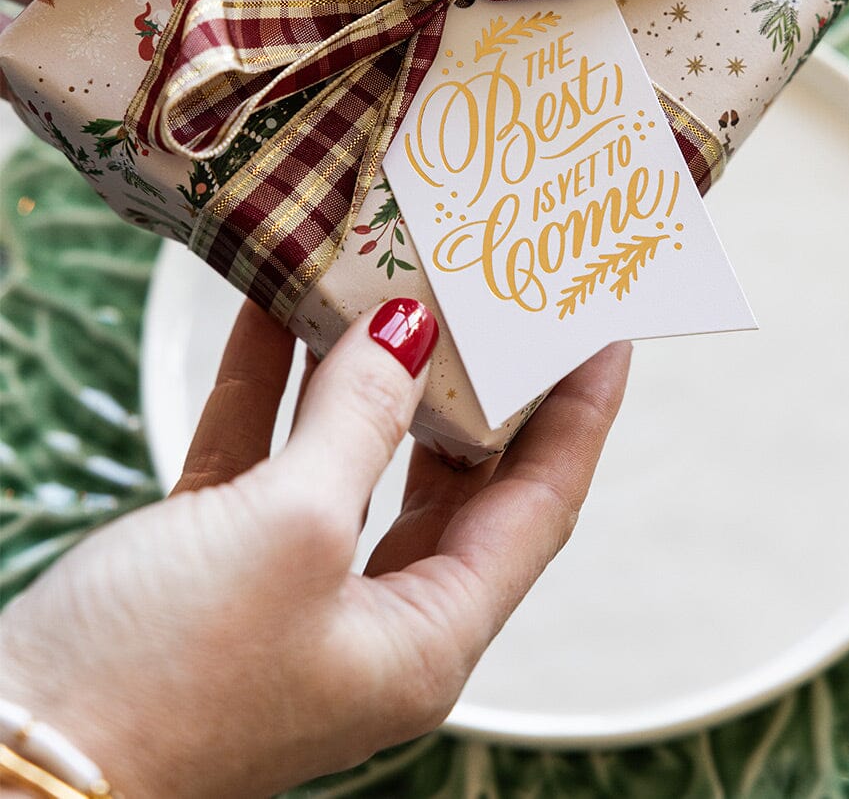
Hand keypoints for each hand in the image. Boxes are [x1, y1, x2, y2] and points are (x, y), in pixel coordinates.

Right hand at [0, 299, 629, 797]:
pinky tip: (272, 309)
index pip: (539, 506)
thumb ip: (358, 424)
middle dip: (476, 385)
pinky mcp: (220, 564)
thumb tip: (408, 333)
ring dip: (364, 373)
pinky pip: (267, 457)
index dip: (579, 417)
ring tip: (390, 280)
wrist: (14, 762)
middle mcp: (373, 617)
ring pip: (355, 459)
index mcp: (425, 636)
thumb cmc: (165, 673)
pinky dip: (274, 387)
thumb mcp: (287, 530)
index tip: (605, 334)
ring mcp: (294, 589)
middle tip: (499, 296)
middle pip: (455, 479)